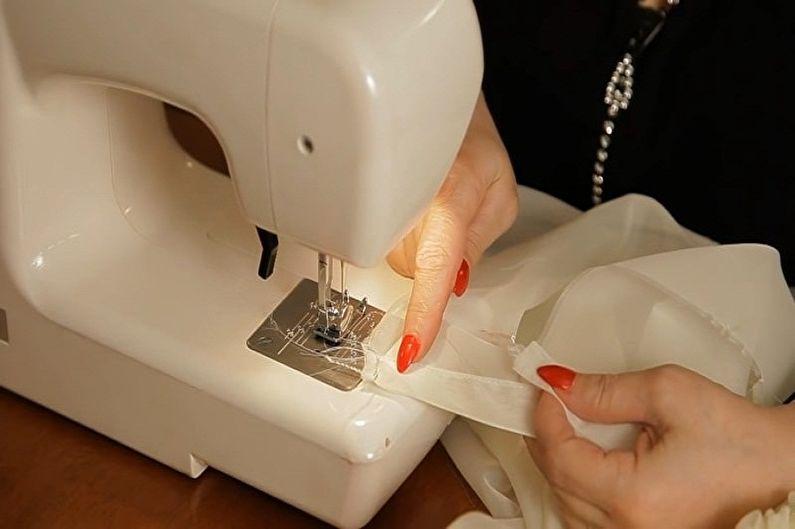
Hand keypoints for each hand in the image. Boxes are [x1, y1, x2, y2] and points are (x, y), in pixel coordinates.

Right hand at [388, 94, 517, 372]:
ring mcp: (374, 198)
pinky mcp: (359, 200)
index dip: (423, 311)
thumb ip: (481, 242)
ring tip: (427, 201)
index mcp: (448, 196)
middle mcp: (403, 198)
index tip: (412, 348)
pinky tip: (407, 204)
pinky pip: (381, 243)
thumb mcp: (500, 193)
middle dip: (433, 258)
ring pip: (393, 260)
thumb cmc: (469, 143)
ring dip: (415, 246)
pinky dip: (398, 236)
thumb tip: (453, 286)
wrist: (428, 103)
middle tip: (448, 215)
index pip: (433, 266)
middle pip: (410, 269)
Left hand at [527, 364, 794, 527]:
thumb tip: (559, 384)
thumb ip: (604, 390)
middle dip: (546, 437)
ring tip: (563, 426)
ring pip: (567, 506)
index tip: (544, 388)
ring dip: (558, 464)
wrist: (781, 468)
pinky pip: (589, 519)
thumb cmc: (739, 437)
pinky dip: (577, 488)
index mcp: (632, 497)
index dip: (544, 417)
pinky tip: (583, 459)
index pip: (560, 457)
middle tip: (549, 401)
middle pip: (557, 483)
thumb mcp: (668, 394)